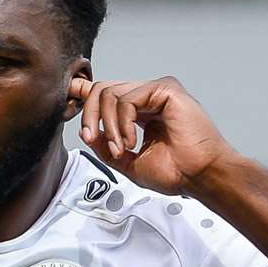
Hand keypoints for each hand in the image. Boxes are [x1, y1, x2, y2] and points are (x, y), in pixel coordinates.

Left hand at [68, 75, 237, 195]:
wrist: (199, 177)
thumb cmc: (176, 172)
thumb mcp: (128, 162)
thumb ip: (106, 146)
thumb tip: (86, 132)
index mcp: (142, 112)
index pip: (108, 94)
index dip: (85, 92)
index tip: (68, 92)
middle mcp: (149, 98)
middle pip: (103, 90)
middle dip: (89, 115)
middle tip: (92, 139)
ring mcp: (157, 91)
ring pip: (110, 93)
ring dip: (108, 126)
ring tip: (121, 148)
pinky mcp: (165, 89)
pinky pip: (126, 100)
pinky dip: (122, 123)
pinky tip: (132, 141)